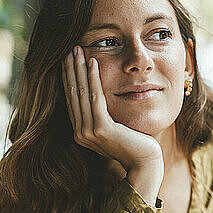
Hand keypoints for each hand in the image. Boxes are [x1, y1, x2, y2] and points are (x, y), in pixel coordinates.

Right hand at [61, 46, 163, 175]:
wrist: (144, 163)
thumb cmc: (134, 144)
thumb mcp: (114, 127)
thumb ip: (104, 115)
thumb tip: (100, 98)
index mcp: (81, 131)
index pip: (71, 99)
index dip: (69, 78)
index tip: (68, 60)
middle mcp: (80, 132)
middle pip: (72, 94)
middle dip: (70, 69)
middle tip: (69, 49)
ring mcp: (89, 132)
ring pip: (81, 93)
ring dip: (78, 69)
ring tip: (77, 50)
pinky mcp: (101, 129)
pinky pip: (95, 98)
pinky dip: (93, 78)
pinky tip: (92, 62)